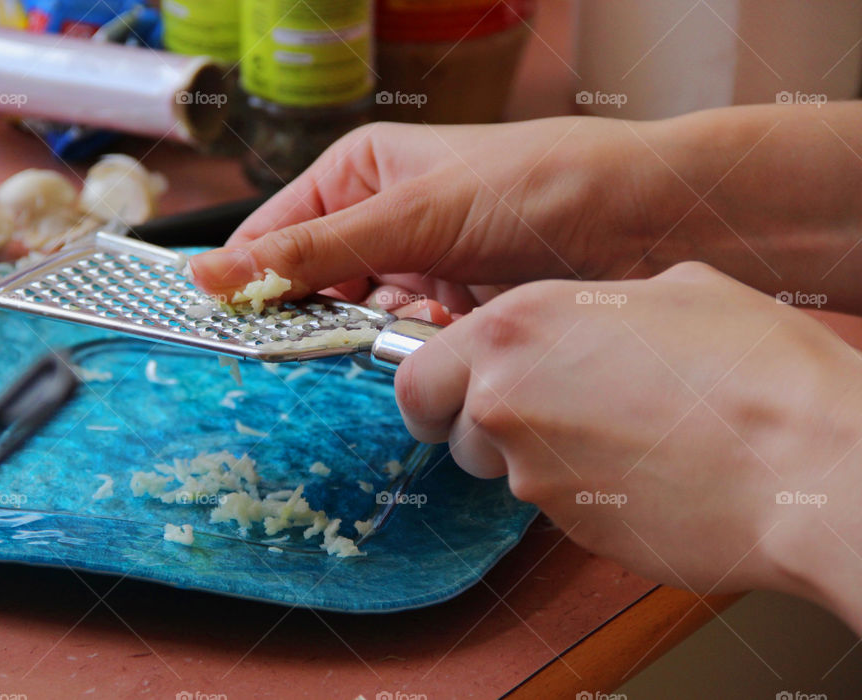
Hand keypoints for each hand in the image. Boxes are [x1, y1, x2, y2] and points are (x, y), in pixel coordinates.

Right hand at [189, 118, 658, 321]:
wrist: (642, 222)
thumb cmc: (531, 185)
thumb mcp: (409, 215)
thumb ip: (310, 251)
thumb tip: (209, 272)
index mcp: (360, 174)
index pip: (276, 232)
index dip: (248, 278)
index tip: (222, 327)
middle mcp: (384, 220)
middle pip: (315, 284)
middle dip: (318, 318)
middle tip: (317, 347)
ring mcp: (420, 266)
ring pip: (362, 321)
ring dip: (375, 338)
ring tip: (410, 330)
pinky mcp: (455, 307)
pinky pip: (408, 342)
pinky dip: (416, 350)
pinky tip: (438, 341)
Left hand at [397, 262, 861, 630]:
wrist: (809, 466)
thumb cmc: (754, 367)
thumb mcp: (672, 290)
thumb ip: (594, 307)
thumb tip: (589, 319)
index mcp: (516, 328)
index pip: (414, 373)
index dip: (435, 386)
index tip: (454, 390)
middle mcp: (505, 402)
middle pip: (450, 428)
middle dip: (480, 423)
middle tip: (544, 407)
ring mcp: (535, 476)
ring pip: (504, 470)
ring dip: (537, 456)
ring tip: (616, 431)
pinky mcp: (573, 530)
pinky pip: (555, 505)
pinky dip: (582, 490)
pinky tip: (642, 467)